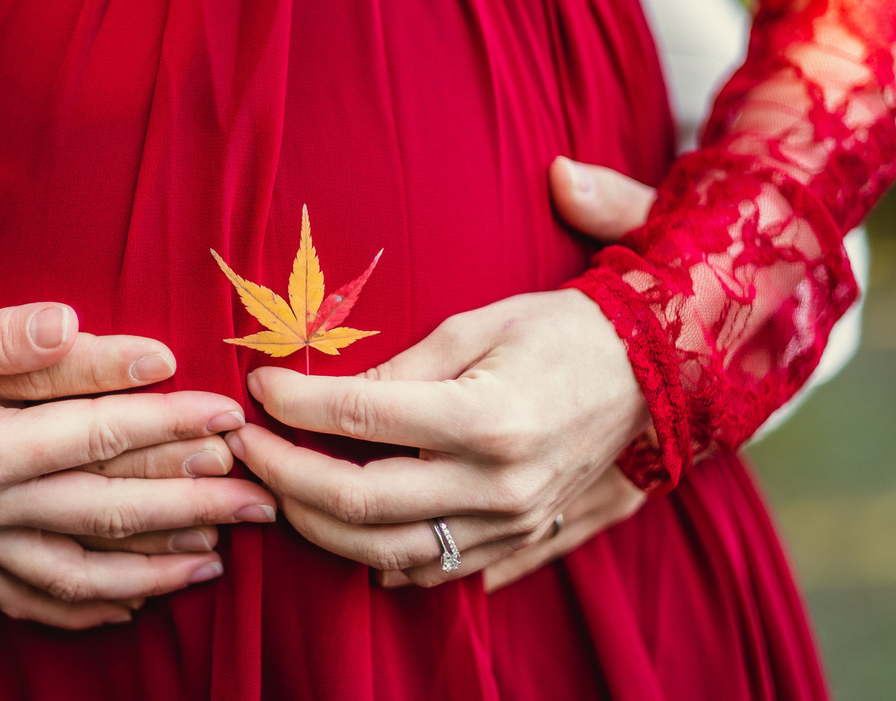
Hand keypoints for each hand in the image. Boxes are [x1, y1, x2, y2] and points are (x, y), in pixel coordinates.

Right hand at [0, 169, 275, 627]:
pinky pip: (29, 599)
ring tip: (220, 560)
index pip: (97, 432)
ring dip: (154, 568)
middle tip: (260, 498)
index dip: (170, 420)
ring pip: (78, 570)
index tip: (230, 412)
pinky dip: (85, 608)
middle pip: (106, 510)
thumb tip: (73, 321)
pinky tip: (131, 606)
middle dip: (192, 504)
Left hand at [224, 157, 657, 588]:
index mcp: (484, 417)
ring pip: (384, 552)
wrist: (650, 374)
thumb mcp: (478, 325)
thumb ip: (399, 365)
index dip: (294, 403)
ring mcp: (509, 524)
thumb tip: (325, 394)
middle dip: (284, 474)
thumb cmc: (561, 333)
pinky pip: (433, 571)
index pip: (359, 417)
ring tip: (279, 487)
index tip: (258, 387)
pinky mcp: (519, 542)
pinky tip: (343, 531)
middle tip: (246, 446)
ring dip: (316, 524)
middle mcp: (496, 484)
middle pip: (357, 502)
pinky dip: (376, 558)